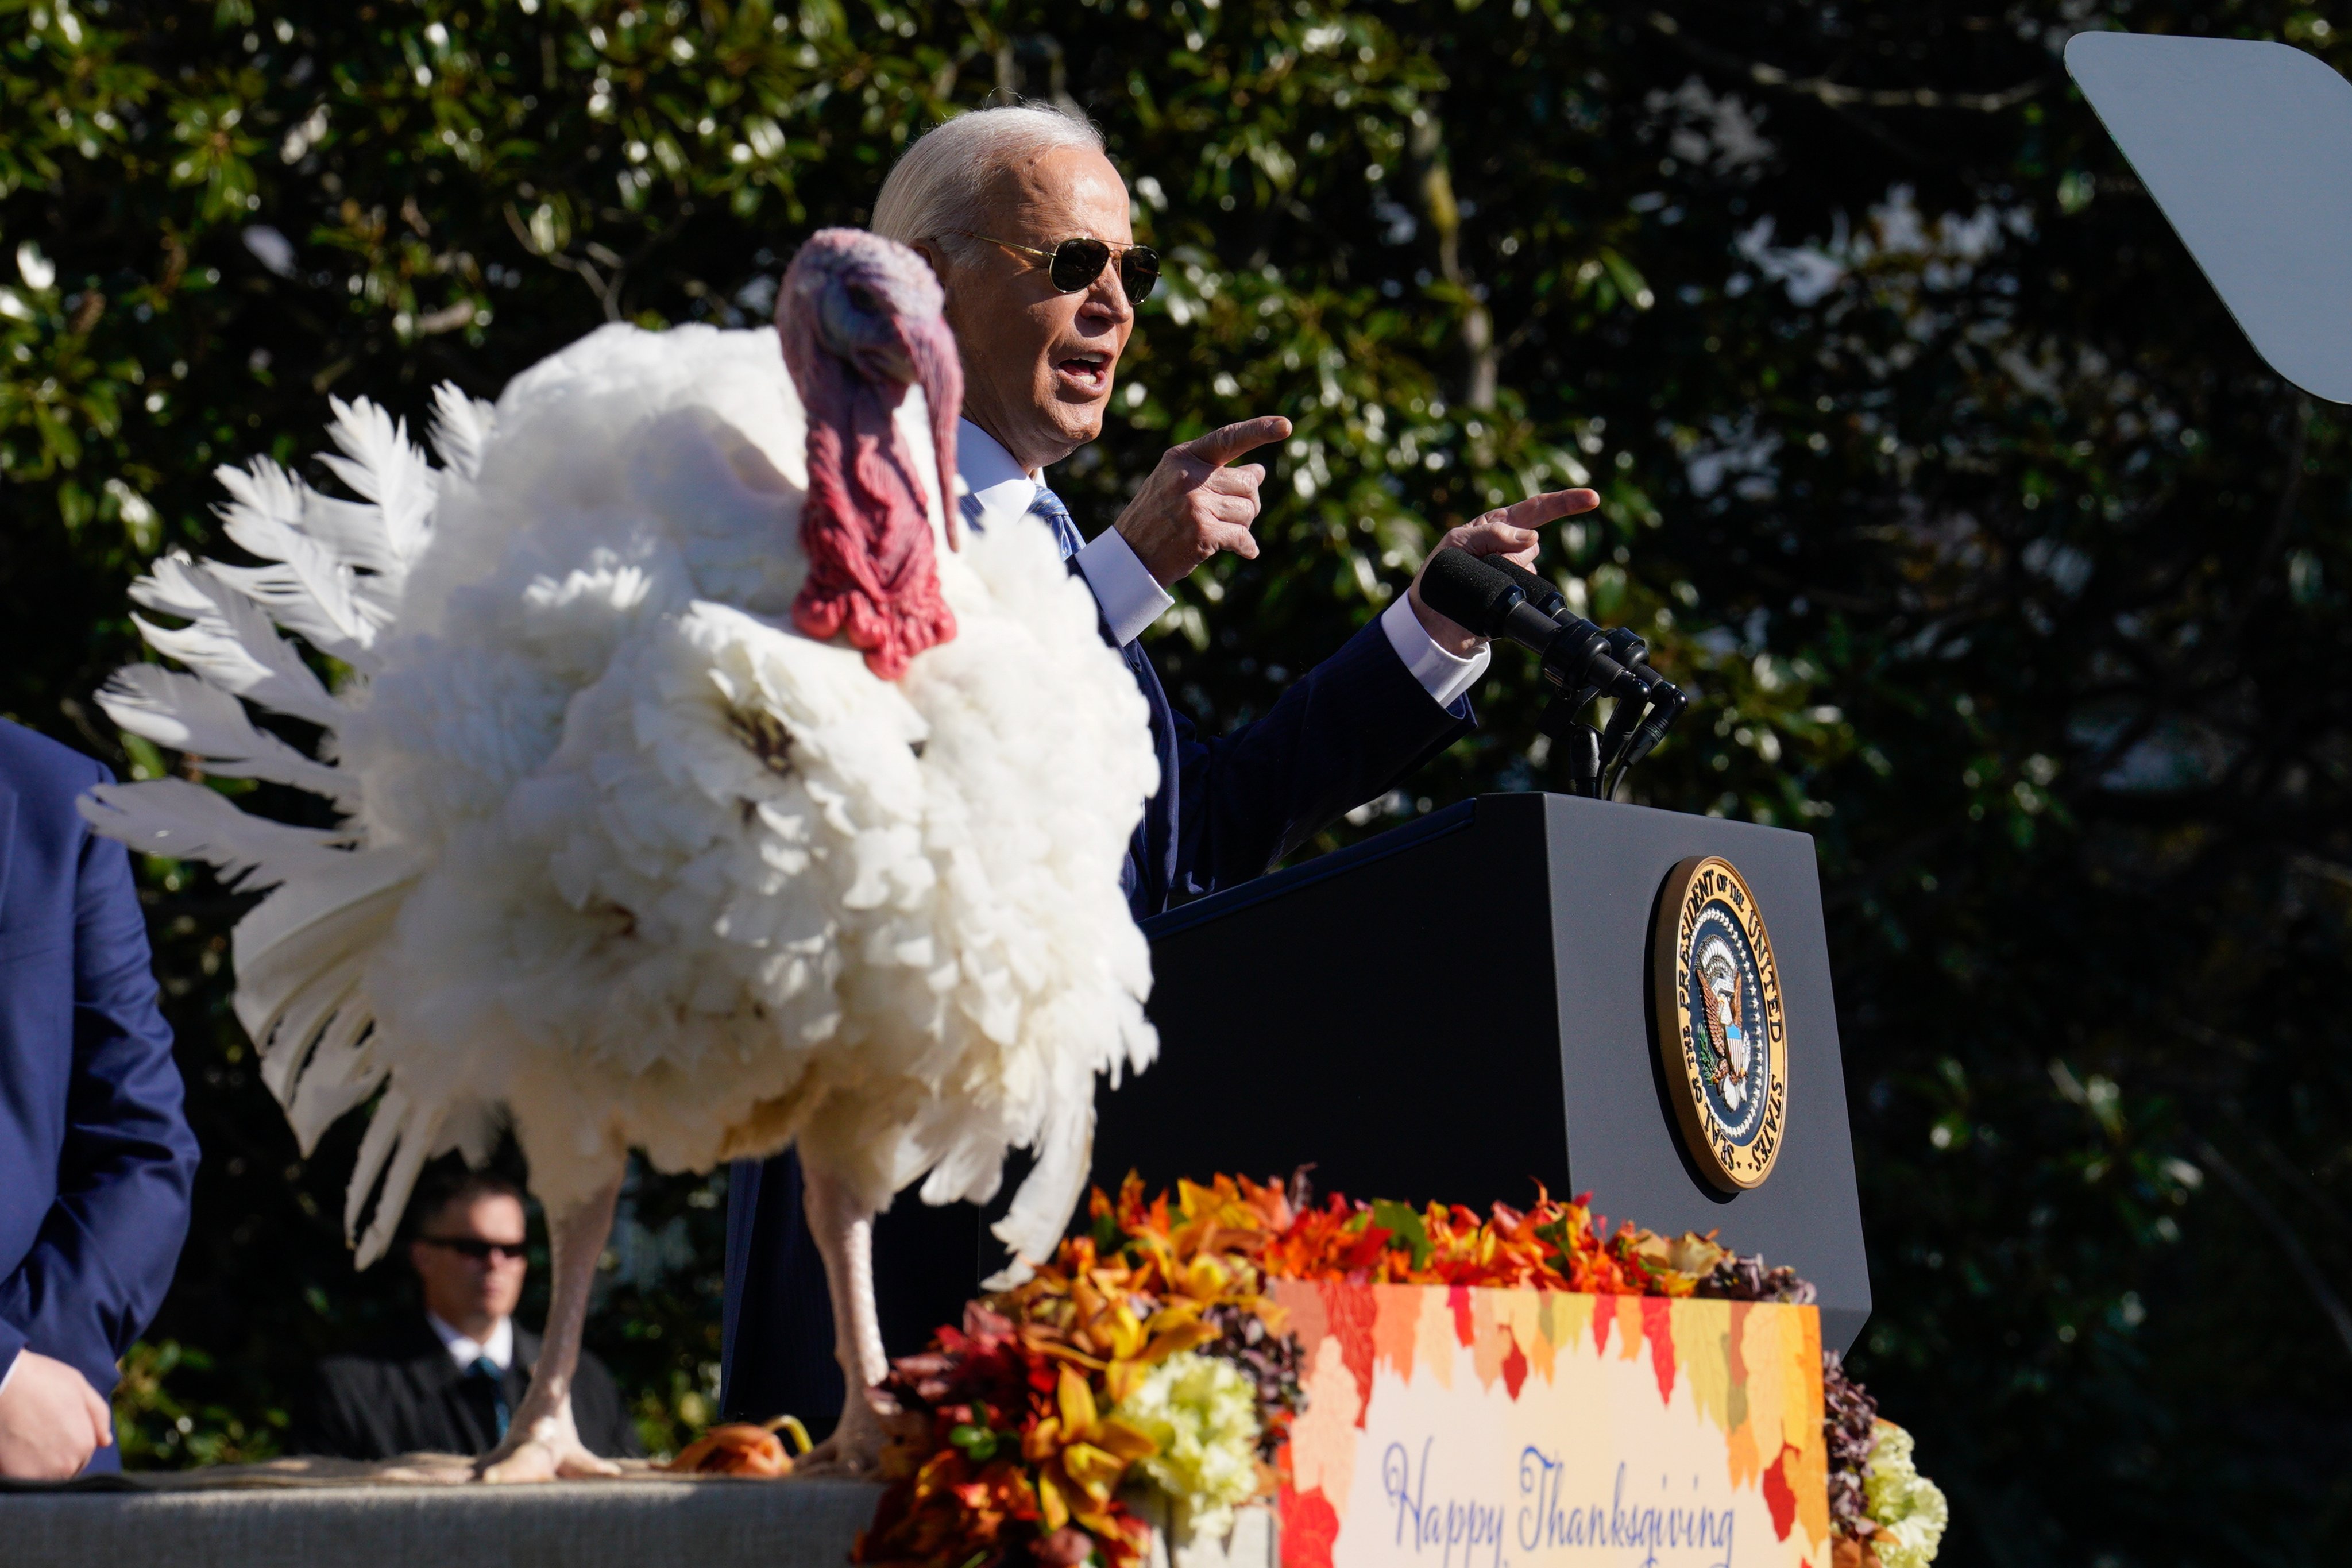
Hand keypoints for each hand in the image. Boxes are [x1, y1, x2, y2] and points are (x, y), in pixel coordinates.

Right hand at [0, 1349, 111, 1479]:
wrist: (2, 1381)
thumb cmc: (41, 1380)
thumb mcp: (80, 1388)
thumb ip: (98, 1416)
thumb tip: (106, 1441)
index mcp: (85, 1444)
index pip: (81, 1459)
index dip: (66, 1445)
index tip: (52, 1431)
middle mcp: (68, 1465)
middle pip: (63, 1472)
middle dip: (53, 1459)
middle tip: (37, 1434)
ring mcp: (42, 1474)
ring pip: (44, 1479)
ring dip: (35, 1467)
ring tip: (25, 1441)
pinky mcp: (18, 1478)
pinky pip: (22, 1482)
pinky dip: (17, 1471)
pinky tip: (13, 1450)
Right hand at [1112, 415, 1293, 586]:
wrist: (1131, 555)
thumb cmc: (1159, 516)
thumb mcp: (1180, 483)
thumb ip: (1217, 473)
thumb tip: (1259, 471)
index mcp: (1184, 456)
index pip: (1228, 438)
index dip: (1259, 430)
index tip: (1286, 426)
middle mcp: (1190, 476)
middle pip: (1248, 484)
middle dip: (1248, 502)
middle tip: (1231, 515)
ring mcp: (1195, 504)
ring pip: (1249, 511)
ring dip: (1243, 525)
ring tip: (1219, 531)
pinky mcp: (1202, 533)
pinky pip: (1243, 536)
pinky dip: (1247, 546)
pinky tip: (1244, 550)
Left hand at [1408, 488, 1602, 657]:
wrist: (1435, 618)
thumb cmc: (1442, 571)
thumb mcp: (1458, 542)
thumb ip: (1493, 534)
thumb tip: (1532, 537)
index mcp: (1500, 525)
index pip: (1538, 508)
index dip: (1566, 502)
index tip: (1593, 498)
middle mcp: (1513, 545)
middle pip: (1532, 545)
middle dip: (1509, 554)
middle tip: (1480, 562)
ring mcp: (1518, 571)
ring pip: (1529, 569)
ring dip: (1507, 575)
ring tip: (1481, 581)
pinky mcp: (1519, 595)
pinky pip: (1528, 593)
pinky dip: (1514, 594)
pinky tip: (1494, 597)